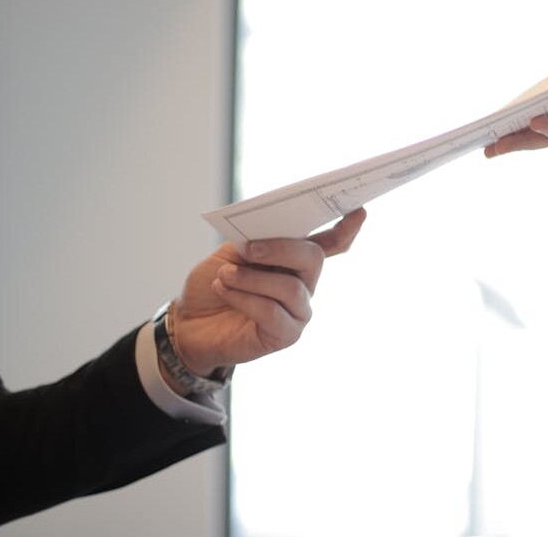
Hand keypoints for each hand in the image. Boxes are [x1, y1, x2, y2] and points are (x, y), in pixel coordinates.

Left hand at [164, 208, 366, 382]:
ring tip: (225, 275)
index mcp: (295, 260)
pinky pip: (272, 312)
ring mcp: (298, 312)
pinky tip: (224, 291)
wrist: (188, 322)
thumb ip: (254, 239)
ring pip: (290, 287)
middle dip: (282, 249)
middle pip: (313, 259)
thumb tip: (269, 229)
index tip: (359, 212)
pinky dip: (244, 298)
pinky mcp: (285, 335)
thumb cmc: (214, 284)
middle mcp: (304, 285)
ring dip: (252, 279)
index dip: (346, 229)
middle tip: (249, 250)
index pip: (331, 244)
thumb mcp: (231, 252)